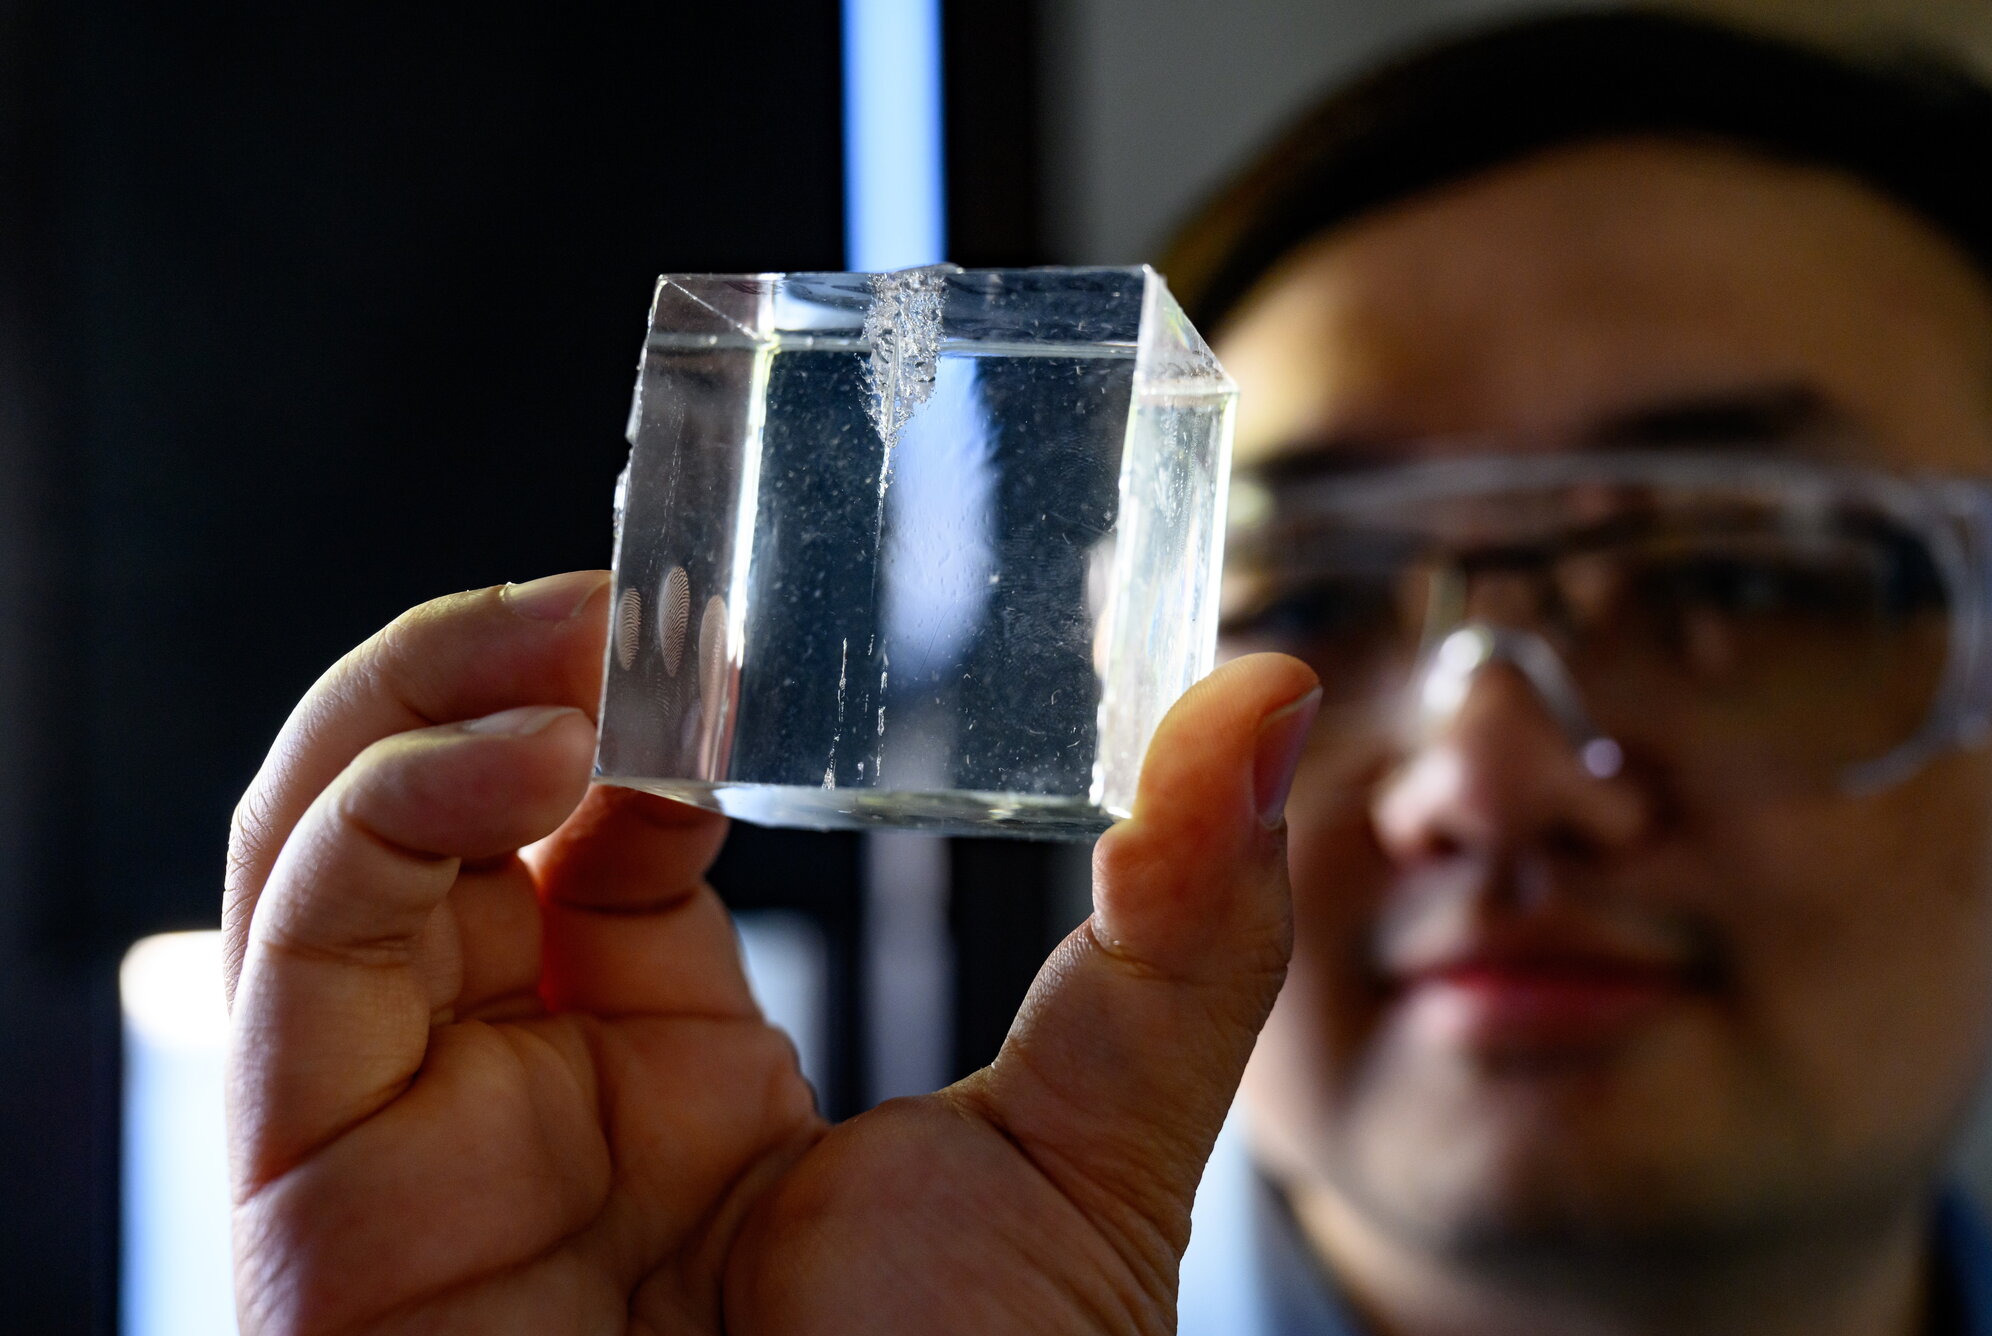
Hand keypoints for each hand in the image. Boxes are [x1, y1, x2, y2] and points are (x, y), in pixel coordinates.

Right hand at [224, 569, 1319, 1333]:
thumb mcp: (1095, 1147)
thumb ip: (1183, 926)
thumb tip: (1276, 696)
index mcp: (669, 1060)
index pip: (607, 820)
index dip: (648, 699)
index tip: (739, 612)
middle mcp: (520, 1077)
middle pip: (442, 805)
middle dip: (512, 664)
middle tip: (633, 579)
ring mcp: (411, 1125)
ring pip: (330, 842)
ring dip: (432, 699)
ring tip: (579, 626)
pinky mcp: (316, 1185)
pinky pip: (295, 952)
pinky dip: (387, 808)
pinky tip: (529, 748)